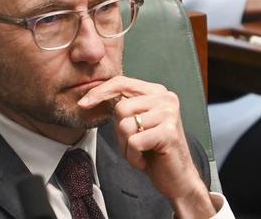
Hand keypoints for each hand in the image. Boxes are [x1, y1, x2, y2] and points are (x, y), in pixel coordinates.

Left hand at [78, 76, 215, 216]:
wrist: (177, 178)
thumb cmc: (152, 151)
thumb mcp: (134, 123)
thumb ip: (122, 107)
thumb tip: (89, 97)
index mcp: (157, 92)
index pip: (122, 82)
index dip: (100, 92)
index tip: (83, 104)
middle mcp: (166, 98)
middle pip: (121, 107)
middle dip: (120, 132)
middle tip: (135, 144)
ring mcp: (169, 114)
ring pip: (125, 125)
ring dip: (127, 147)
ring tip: (141, 152)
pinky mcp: (168, 132)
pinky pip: (134, 142)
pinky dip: (133, 156)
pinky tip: (145, 160)